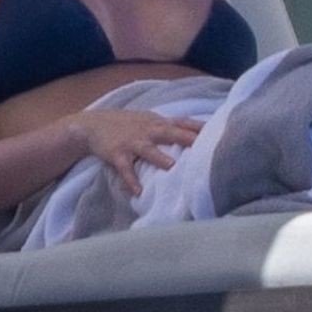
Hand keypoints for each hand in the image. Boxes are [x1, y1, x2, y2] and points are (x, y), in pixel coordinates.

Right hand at [69, 110, 205, 196]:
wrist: (93, 125)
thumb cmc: (128, 124)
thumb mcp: (150, 120)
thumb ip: (172, 126)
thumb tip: (199, 131)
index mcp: (157, 123)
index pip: (182, 122)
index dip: (199, 127)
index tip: (218, 131)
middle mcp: (147, 131)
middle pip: (169, 133)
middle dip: (185, 138)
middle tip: (202, 146)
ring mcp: (132, 142)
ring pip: (147, 150)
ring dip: (158, 157)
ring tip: (171, 166)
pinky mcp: (117, 154)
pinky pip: (125, 169)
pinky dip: (131, 180)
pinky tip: (137, 191)